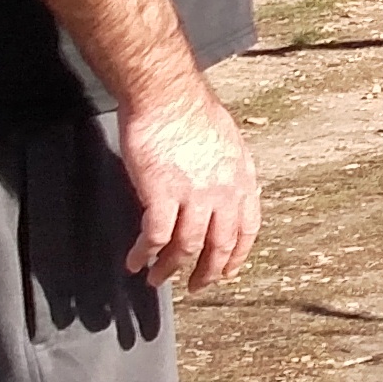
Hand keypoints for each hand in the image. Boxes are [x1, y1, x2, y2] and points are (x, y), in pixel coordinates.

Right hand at [120, 73, 261, 290]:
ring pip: (186, 247)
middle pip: (219, 245)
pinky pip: (155, 237)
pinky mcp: (162, 195)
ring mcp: (194, 196)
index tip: (227, 271)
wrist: (166, 95)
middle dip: (208, 272)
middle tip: (196, 286)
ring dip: (170, 268)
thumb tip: (224, 189)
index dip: (237, 255)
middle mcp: (224, 193)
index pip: (247, 229)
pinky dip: (144, 254)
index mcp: (242, 180)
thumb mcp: (227, 142)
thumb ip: (228, 171)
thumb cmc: (191, 110)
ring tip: (157, 279)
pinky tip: (135, 261)